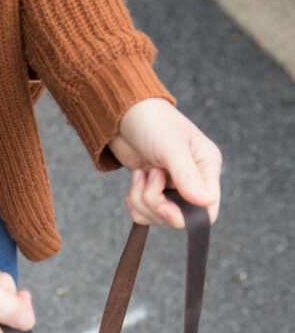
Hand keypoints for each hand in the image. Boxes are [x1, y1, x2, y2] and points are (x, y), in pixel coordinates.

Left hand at [108, 98, 221, 227]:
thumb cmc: (153, 121)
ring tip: (140, 173)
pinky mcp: (153, 191)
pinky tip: (134, 181)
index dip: (184, 216)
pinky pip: (144, 213)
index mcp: (206, 168)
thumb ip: (188, 176)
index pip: (207, 211)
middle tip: (148, 177)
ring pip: (157, 217)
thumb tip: (207, 201)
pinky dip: (134, 203)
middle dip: (156, 204)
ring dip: (142, 200)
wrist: (124, 114)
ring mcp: (171, 188)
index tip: (162, 206)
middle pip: (178, 218)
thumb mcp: (171, 147)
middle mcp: (192, 182)